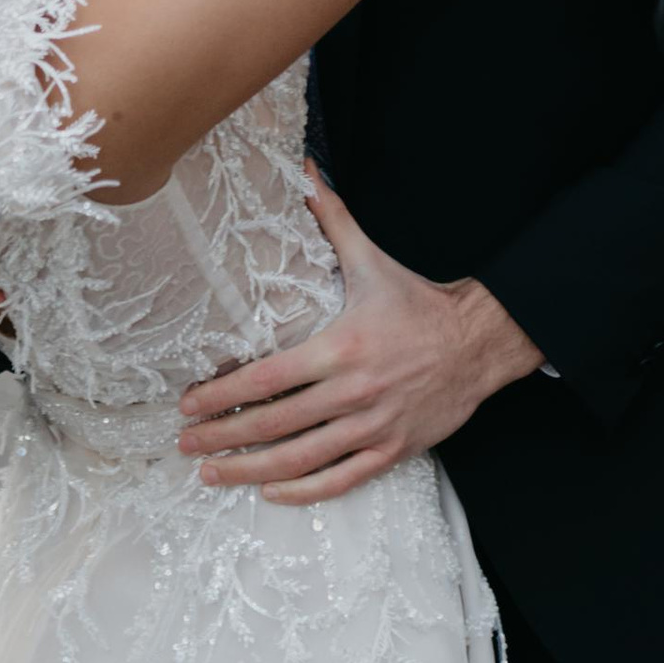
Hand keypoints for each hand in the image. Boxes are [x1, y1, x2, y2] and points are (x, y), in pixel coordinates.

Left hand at [176, 173, 543, 504]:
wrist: (477, 341)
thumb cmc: (417, 301)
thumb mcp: (372, 259)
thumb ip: (332, 218)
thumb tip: (305, 172)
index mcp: (342, 346)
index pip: (268, 379)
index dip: (223, 394)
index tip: (189, 403)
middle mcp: (354, 391)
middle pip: (275, 425)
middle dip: (224, 437)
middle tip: (186, 444)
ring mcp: (372, 427)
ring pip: (301, 460)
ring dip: (250, 470)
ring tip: (213, 472)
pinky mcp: (391, 451)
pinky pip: (340, 481)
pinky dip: (302, 491)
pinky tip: (270, 490)